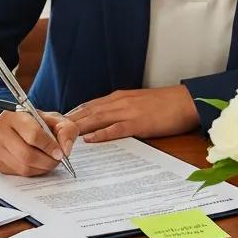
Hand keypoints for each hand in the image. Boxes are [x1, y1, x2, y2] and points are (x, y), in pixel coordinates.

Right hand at [0, 110, 78, 176]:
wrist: (17, 125)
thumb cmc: (36, 122)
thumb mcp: (54, 119)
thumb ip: (66, 130)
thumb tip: (65, 149)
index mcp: (14, 115)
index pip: (33, 135)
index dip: (49, 146)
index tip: (60, 153)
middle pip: (26, 154)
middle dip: (46, 161)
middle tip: (57, 161)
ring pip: (22, 167)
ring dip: (40, 168)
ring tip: (49, 162)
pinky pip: (17, 173)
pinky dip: (32, 172)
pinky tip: (38, 164)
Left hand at [66, 85, 198, 142]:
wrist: (187, 101)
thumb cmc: (165, 105)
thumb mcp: (138, 104)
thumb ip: (121, 110)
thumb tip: (105, 122)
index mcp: (119, 98)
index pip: (89, 106)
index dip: (71, 114)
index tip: (55, 123)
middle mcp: (119, 102)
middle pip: (87, 111)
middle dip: (68, 122)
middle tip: (50, 132)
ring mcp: (129, 112)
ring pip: (97, 118)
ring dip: (78, 128)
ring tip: (62, 137)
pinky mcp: (139, 123)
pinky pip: (116, 129)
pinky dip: (101, 134)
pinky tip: (90, 139)